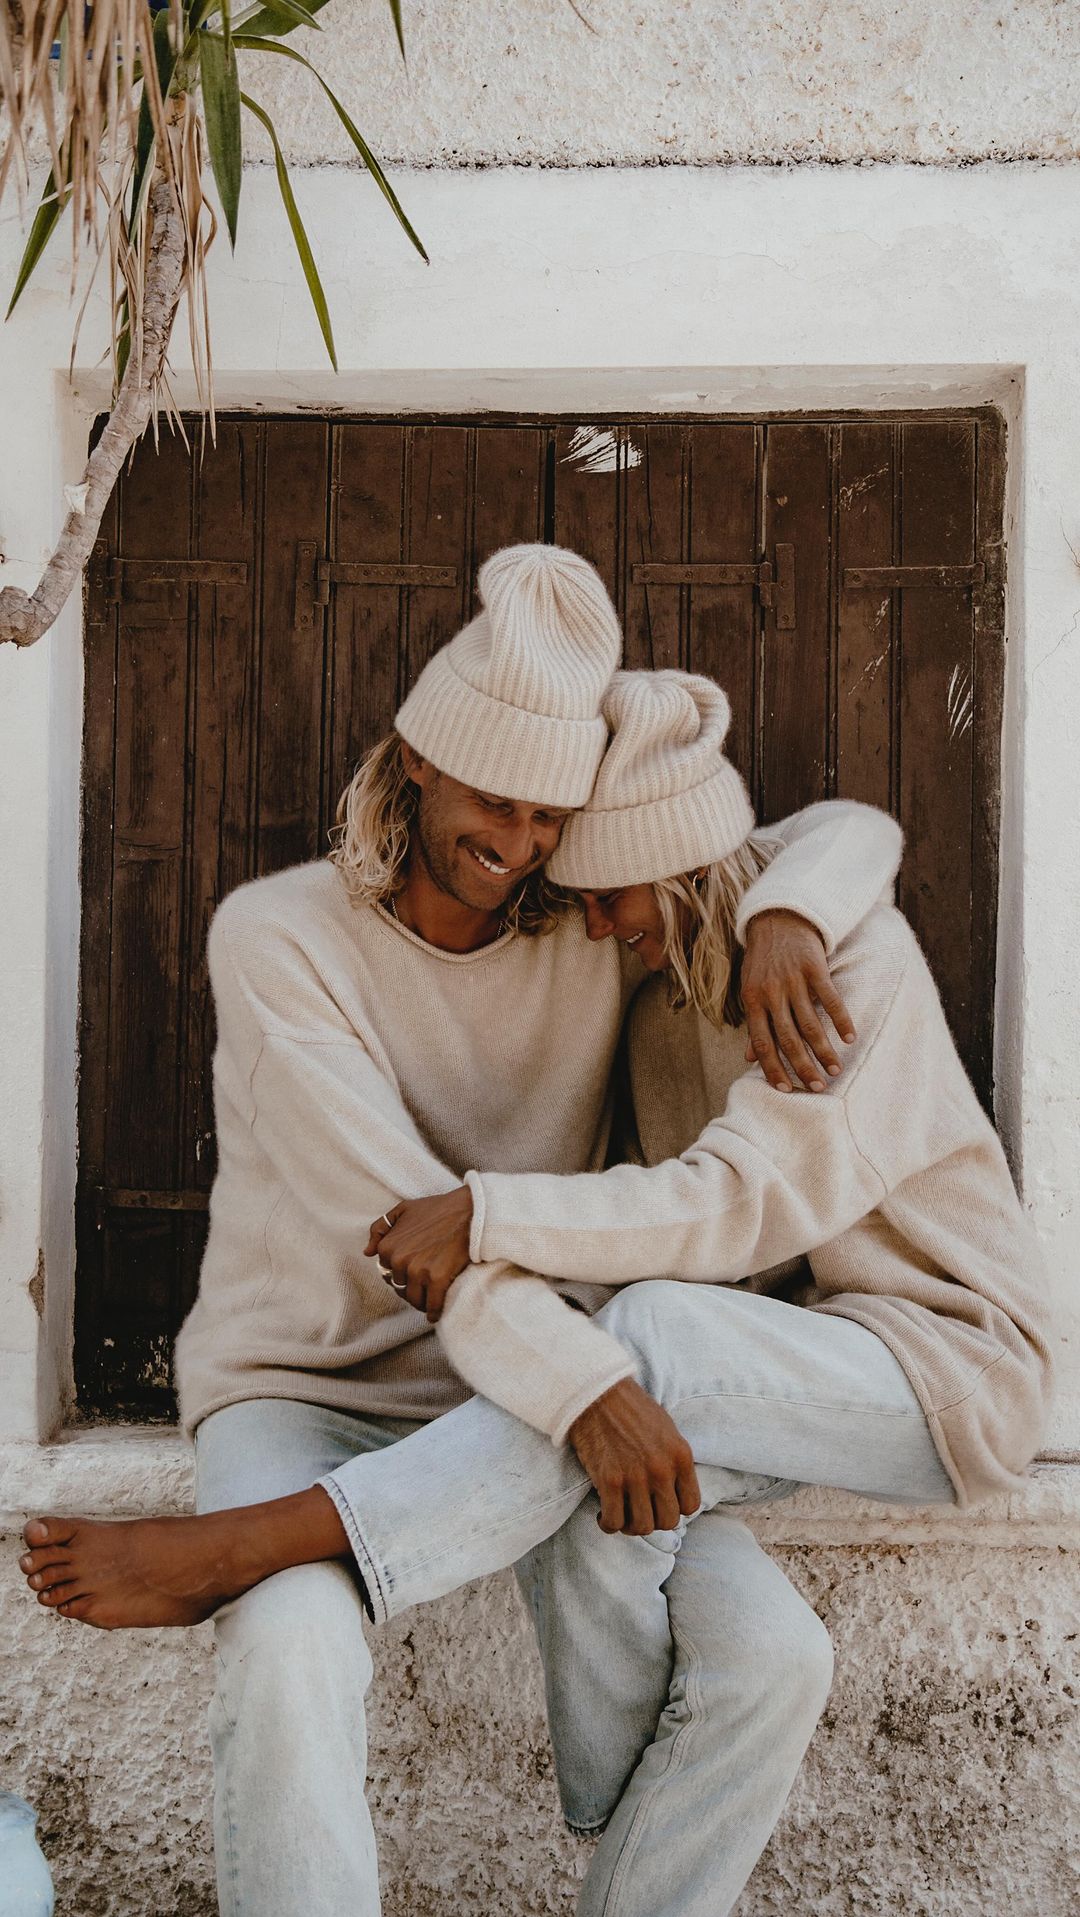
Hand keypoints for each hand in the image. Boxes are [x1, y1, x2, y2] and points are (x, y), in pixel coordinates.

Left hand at [365, 1187, 473, 1321]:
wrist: (470, 1211)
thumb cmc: (438, 1209)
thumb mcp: (403, 1209)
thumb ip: (380, 1228)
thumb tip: (367, 1252)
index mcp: (388, 1246)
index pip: (387, 1273)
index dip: (400, 1274)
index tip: (412, 1273)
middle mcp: (399, 1260)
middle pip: (400, 1288)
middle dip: (411, 1288)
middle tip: (423, 1286)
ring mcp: (418, 1271)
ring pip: (414, 1299)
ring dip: (421, 1302)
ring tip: (430, 1299)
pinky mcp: (437, 1279)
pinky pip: (432, 1305)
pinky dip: (434, 1312)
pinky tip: (436, 1313)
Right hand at [568, 1378, 700, 1535]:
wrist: (597, 1393)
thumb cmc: (631, 1410)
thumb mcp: (667, 1431)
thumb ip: (674, 1462)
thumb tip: (674, 1492)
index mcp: (680, 1456)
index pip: (690, 1505)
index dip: (675, 1510)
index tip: (660, 1504)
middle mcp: (662, 1470)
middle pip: (667, 1521)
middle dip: (653, 1520)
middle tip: (638, 1511)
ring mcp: (636, 1477)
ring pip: (642, 1527)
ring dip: (631, 1526)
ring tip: (621, 1513)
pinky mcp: (609, 1481)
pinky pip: (614, 1521)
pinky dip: (608, 1524)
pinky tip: (603, 1513)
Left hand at [741, 909, 855, 1093]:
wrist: (777, 919)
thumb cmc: (763, 960)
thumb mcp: (750, 989)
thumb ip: (754, 1023)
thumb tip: (749, 1058)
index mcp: (753, 1001)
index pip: (762, 1043)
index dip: (773, 1068)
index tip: (787, 1090)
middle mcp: (772, 993)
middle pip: (789, 1039)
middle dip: (804, 1067)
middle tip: (819, 1087)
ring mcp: (793, 981)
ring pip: (810, 1024)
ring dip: (824, 1051)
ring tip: (835, 1070)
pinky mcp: (814, 968)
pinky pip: (830, 999)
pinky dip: (841, 1020)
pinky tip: (850, 1038)